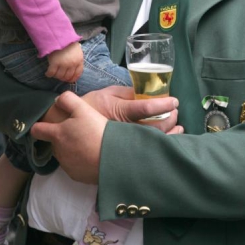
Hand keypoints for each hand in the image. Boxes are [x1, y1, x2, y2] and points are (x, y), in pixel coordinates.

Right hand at [31, 88, 181, 183]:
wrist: (66, 127)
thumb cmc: (87, 106)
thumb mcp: (105, 93)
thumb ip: (125, 92)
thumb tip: (144, 91)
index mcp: (118, 110)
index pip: (146, 107)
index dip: (163, 104)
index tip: (174, 101)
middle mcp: (121, 127)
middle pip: (154, 127)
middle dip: (170, 120)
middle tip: (176, 114)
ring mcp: (120, 142)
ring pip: (151, 142)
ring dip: (169, 136)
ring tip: (178, 128)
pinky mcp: (118, 153)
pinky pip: (143, 152)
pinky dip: (158, 147)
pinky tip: (165, 142)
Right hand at [45, 42, 83, 82]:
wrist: (59, 35)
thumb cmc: (68, 42)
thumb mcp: (77, 51)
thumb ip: (76, 60)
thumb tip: (73, 71)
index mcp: (79, 60)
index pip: (77, 74)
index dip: (72, 79)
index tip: (68, 80)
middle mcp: (72, 64)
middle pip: (67, 77)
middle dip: (63, 78)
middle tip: (59, 76)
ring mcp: (63, 64)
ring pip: (59, 76)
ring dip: (56, 76)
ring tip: (53, 73)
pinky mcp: (55, 63)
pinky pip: (51, 73)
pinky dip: (49, 74)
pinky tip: (47, 73)